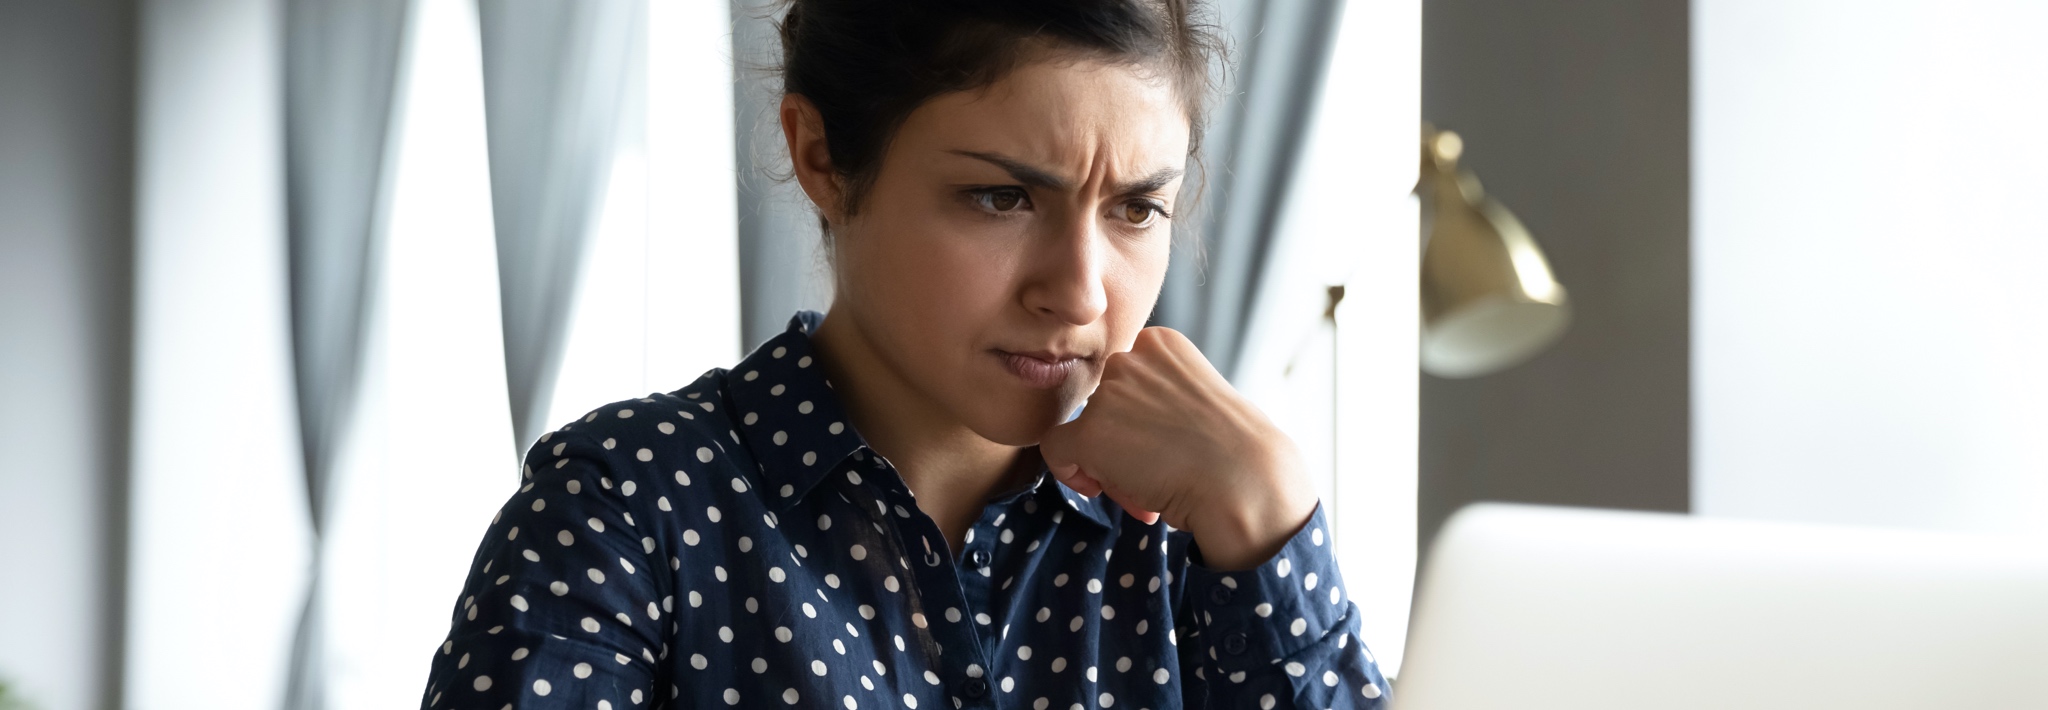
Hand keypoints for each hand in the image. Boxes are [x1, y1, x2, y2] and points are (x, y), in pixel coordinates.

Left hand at [1038, 327, 1318, 569]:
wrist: (1245, 482)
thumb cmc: (1234, 453)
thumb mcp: (1198, 400)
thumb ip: (1157, 398)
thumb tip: (1122, 427)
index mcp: (1161, 343)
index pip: (1124, 380)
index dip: (1138, 418)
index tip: (1165, 443)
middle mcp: (1131, 357)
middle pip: (1103, 405)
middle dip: (1124, 441)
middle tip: (1159, 471)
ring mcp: (1109, 394)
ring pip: (1086, 432)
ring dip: (1111, 464)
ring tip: (1150, 486)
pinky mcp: (1090, 432)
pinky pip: (1056, 451)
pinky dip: (1070, 473)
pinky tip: (1100, 488)